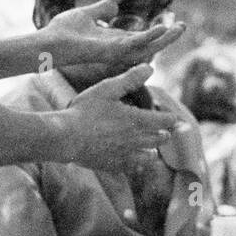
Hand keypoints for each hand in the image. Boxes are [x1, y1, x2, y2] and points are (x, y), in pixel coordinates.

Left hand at [43, 0, 185, 77]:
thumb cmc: (62, 32)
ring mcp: (116, 53)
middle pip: (150, 45)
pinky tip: (161, 29)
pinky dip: (149, 38)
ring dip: (165, 39)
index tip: (172, 22)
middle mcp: (118, 49)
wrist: (48, 42)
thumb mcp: (86, 14)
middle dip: (168, 37)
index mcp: (114, 41)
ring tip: (180, 28)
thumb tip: (113, 6)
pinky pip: (134, 46)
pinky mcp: (110, 52)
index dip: (157, 32)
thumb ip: (100, 10)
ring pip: (148, 48)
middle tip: (184, 26)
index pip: (142, 38)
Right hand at [60, 66, 180, 169]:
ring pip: (151, 156)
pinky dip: (136, 162)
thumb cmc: (85, 111)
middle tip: (158, 126)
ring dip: (151, 149)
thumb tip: (150, 68)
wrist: (66, 138)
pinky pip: (133, 168)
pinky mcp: (114, 166)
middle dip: (163, 132)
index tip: (166, 113)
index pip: (167, 120)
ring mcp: (127, 155)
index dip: (169, 116)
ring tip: (146, 143)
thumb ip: (130, 79)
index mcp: (139, 120)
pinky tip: (128, 156)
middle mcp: (138, 140)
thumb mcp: (108, 89)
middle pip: (162, 139)